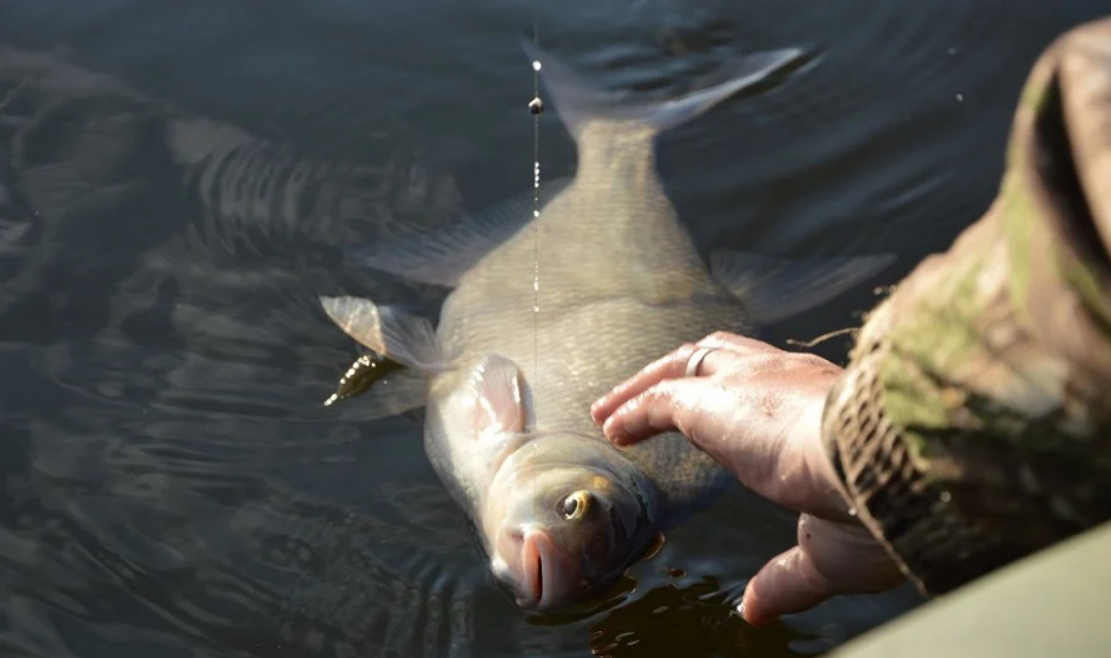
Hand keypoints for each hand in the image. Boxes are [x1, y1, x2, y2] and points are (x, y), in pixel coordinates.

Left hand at [590, 331, 904, 623]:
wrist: (894, 466)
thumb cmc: (881, 509)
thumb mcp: (830, 553)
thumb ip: (786, 577)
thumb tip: (754, 608)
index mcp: (825, 406)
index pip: (771, 385)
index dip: (734, 397)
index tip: (711, 419)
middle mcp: (788, 380)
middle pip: (722, 357)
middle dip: (681, 373)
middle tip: (645, 399)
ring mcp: (753, 384)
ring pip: (689, 365)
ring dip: (645, 386)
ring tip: (610, 412)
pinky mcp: (718, 402)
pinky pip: (664, 398)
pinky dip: (634, 409)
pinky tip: (612, 427)